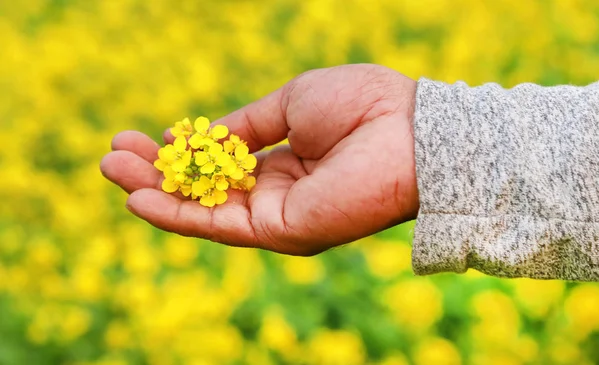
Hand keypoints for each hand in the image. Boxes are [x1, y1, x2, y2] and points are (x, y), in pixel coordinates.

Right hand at [100, 64, 418, 254]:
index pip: (220, 165)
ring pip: (204, 210)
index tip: (149, 137)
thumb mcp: (290, 104)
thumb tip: (202, 135)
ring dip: (155, 193)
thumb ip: (245, 126)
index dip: (183, 153)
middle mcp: (278, 194)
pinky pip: (220, 225)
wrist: (408, 131)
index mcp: (284, 162)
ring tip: (110, 170)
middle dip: (158, 174)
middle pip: (205, 191)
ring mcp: (278, 217)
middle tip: (112, 156)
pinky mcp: (281, 231)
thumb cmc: (360, 106)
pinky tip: (140, 199)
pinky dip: (178, 214)